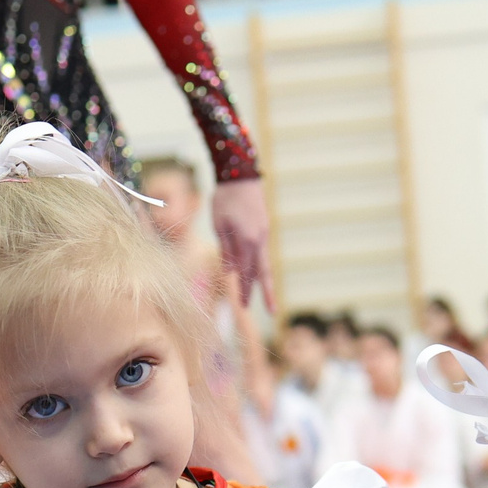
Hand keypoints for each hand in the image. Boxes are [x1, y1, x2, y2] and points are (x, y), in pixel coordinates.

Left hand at [211, 177, 270, 306]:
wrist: (242, 175)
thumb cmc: (225, 198)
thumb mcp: (219, 225)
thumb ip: (226, 249)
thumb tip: (230, 271)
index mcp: (247, 241)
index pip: (245, 272)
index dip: (244, 290)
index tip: (244, 307)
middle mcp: (259, 240)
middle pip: (261, 272)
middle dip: (262, 293)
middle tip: (268, 312)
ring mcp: (264, 234)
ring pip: (264, 263)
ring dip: (263, 281)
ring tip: (267, 298)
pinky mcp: (264, 228)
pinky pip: (262, 252)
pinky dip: (260, 266)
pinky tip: (256, 273)